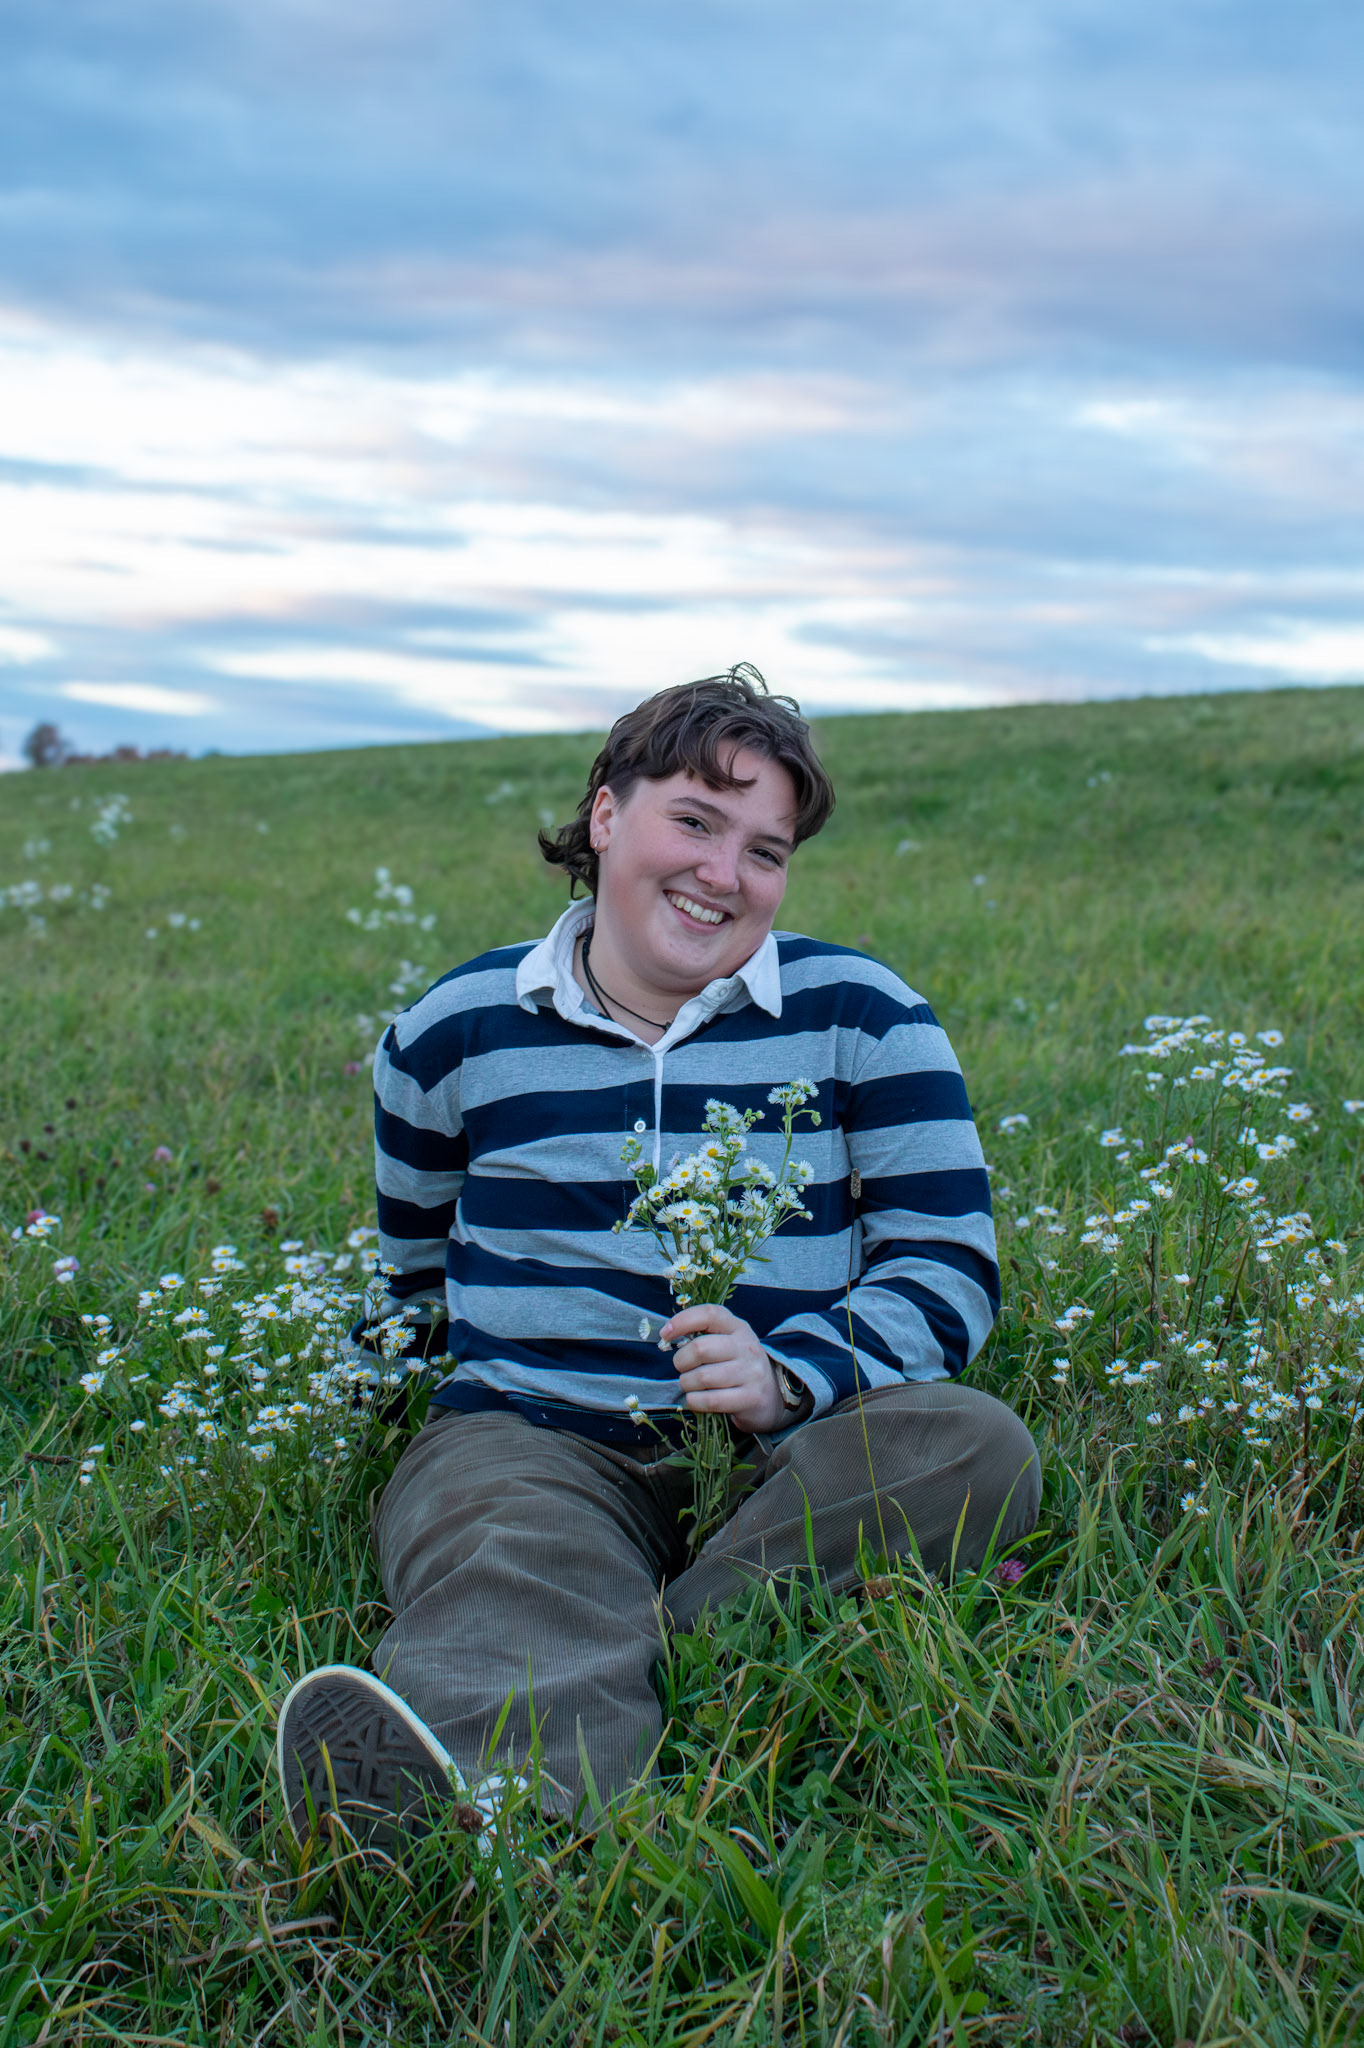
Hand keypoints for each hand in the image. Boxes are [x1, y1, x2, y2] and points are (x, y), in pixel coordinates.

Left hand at [661, 1303, 794, 1433]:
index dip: (683, 1321)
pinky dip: (694, 1401)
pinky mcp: (751, 1398)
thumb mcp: (728, 1343)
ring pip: (702, 1377)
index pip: (709, 1314)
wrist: (773, 1396)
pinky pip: (710, 1400)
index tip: (665, 1334)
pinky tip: (697, 1399)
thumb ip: (704, 1336)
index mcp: (738, 1328)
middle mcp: (747, 1347)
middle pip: (700, 1348)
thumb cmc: (738, 1367)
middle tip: (683, 1368)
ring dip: (687, 1384)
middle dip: (681, 1361)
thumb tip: (667, 1336)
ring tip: (691, 1385)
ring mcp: (751, 1373)